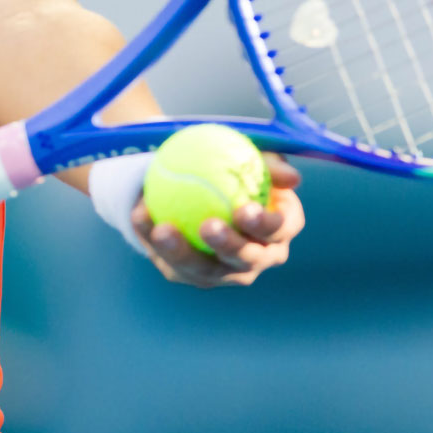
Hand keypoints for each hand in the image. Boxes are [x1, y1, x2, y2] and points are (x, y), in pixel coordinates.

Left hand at [131, 154, 303, 287]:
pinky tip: (140, 218)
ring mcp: (225, 273)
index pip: (279, 230)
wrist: (197, 183)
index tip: (244, 209)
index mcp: (279, 230)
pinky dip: (153, 241)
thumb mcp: (250, 156)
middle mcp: (257, 258)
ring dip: (182, 252)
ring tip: (163, 229)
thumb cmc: (234, 168)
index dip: (266, 225)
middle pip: (246, 260)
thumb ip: (269, 163)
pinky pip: (172, 263)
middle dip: (229, 247)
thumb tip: (292, 178)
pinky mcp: (193, 276)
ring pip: (205, 270)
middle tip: (208, 226)